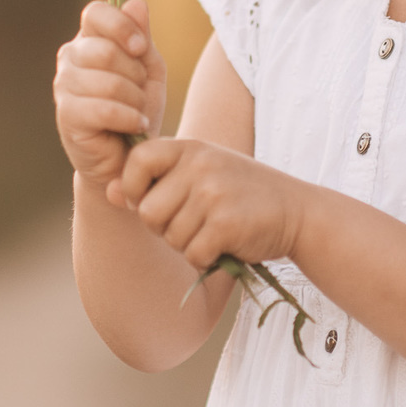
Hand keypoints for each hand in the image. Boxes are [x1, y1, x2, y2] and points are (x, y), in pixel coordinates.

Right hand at [53, 0, 166, 185]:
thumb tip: (136, 2)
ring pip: (109, 81)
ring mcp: (64, 86)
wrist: (129, 159)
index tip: (140, 48)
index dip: (121, 26)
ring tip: (139, 113)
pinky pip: (104, 108)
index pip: (96, 12)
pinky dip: (130, 118)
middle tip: (141, 94)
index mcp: (89, 39)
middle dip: (136, 74)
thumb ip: (142, 37)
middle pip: (106, 50)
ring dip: (135, 100)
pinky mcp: (66, 115)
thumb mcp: (149, 69)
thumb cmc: (138, 110)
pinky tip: (137, 126)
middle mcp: (70, 57)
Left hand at [114, 138, 304, 271]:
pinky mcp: (226, 224)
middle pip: (147, 211)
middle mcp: (200, 165)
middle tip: (192, 222)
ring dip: (188, 244)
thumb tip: (108, 193)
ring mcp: (214, 194)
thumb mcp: (200, 173)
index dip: (133, 187)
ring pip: (170, 237)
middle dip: (163, 227)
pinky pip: (193, 254)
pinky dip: (206, 258)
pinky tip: (225, 244)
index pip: (136, 160)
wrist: (297, 211)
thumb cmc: (240, 193)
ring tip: (214, 229)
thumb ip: (156, 180)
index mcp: (190, 147)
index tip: (150, 198)